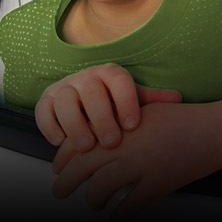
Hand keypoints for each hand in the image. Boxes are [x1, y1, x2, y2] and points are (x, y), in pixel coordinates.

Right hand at [35, 64, 181, 151]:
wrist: (84, 96)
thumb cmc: (113, 103)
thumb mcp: (133, 99)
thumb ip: (152, 100)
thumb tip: (177, 99)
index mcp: (109, 74)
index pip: (118, 80)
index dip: (125, 101)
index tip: (132, 125)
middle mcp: (85, 78)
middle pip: (91, 92)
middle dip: (100, 118)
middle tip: (110, 142)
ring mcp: (64, 88)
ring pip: (65, 100)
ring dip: (75, 124)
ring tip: (86, 146)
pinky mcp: (46, 100)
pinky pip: (43, 110)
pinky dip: (49, 126)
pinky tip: (60, 142)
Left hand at [52, 102, 221, 221]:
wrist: (214, 129)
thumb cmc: (179, 119)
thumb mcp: (142, 110)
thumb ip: (117, 119)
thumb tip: (92, 134)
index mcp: (118, 123)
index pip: (79, 141)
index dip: (64, 157)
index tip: (58, 167)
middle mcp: (125, 143)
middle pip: (82, 165)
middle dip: (66, 181)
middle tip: (58, 192)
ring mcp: (141, 163)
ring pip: (100, 186)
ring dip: (91, 199)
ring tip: (92, 204)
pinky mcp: (159, 183)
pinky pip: (130, 205)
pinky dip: (117, 218)